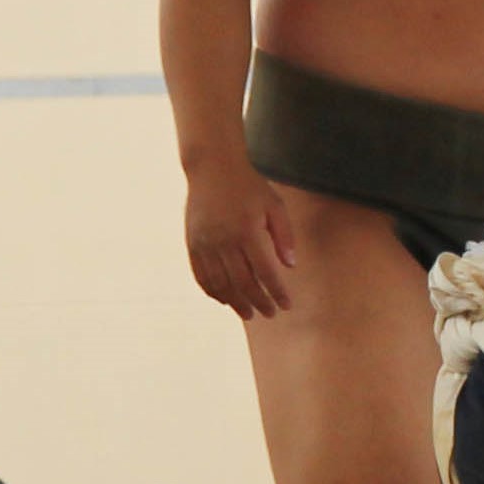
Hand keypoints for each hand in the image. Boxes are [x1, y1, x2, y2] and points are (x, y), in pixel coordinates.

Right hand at [182, 158, 298, 318]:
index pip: (265, 273)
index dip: (276, 293)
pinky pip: (201, 275)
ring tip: (248, 313)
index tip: (286, 306)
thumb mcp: (275, 206)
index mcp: (247, 232)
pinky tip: (224, 299)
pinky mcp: (192, 243)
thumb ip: (284, 237)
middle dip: (257, 302)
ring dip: (234, 302)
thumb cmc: (250, 187)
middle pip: (242, 283)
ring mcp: (205, 244)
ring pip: (219, 283)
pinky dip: (212, 291)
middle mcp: (224, 241)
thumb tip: (291, 266)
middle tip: (269, 314)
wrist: (213, 169)